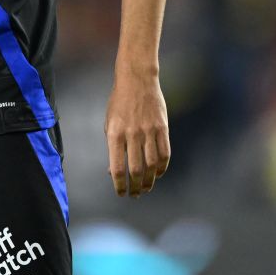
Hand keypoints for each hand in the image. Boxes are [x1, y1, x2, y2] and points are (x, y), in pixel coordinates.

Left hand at [104, 71, 169, 196]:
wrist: (136, 80)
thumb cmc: (119, 104)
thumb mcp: (110, 123)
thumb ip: (112, 147)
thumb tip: (114, 172)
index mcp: (115, 133)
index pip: (118, 168)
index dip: (120, 185)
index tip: (121, 193)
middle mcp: (132, 134)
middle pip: (136, 170)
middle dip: (135, 187)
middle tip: (135, 194)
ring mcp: (149, 131)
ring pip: (152, 165)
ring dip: (149, 181)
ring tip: (146, 187)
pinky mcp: (162, 127)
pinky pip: (165, 154)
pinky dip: (162, 167)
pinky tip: (157, 173)